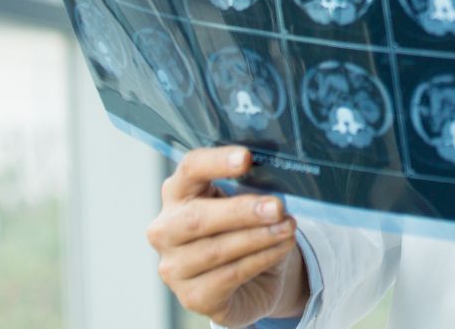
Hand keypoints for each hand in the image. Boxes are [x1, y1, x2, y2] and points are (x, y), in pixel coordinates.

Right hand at [146, 146, 309, 327]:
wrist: (252, 277)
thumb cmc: (245, 225)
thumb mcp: (247, 197)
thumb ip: (254, 183)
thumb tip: (280, 170)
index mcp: (178, 192)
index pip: (190, 168)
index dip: (217, 161)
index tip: (247, 157)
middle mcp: (166, 229)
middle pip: (197, 217)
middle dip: (242, 211)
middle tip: (278, 206)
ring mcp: (174, 267)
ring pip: (215, 250)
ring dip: (259, 237)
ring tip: (288, 227)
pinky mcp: (192, 297)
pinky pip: (229, 276)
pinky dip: (261, 259)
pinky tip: (282, 246)